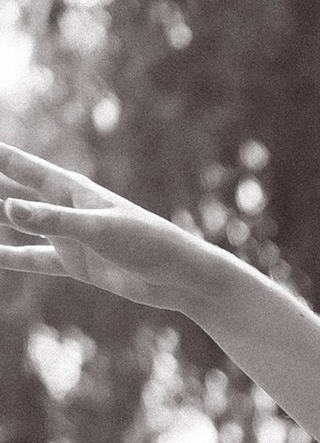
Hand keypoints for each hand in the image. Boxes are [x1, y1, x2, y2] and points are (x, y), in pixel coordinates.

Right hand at [0, 144, 223, 317]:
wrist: (178, 277)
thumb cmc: (147, 243)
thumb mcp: (98, 230)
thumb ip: (53, 221)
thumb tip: (9, 211)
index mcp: (68, 188)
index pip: (18, 165)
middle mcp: (63, 207)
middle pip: (11, 191)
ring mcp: (67, 236)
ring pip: (18, 224)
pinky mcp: (76, 264)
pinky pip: (35, 260)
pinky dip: (12, 258)